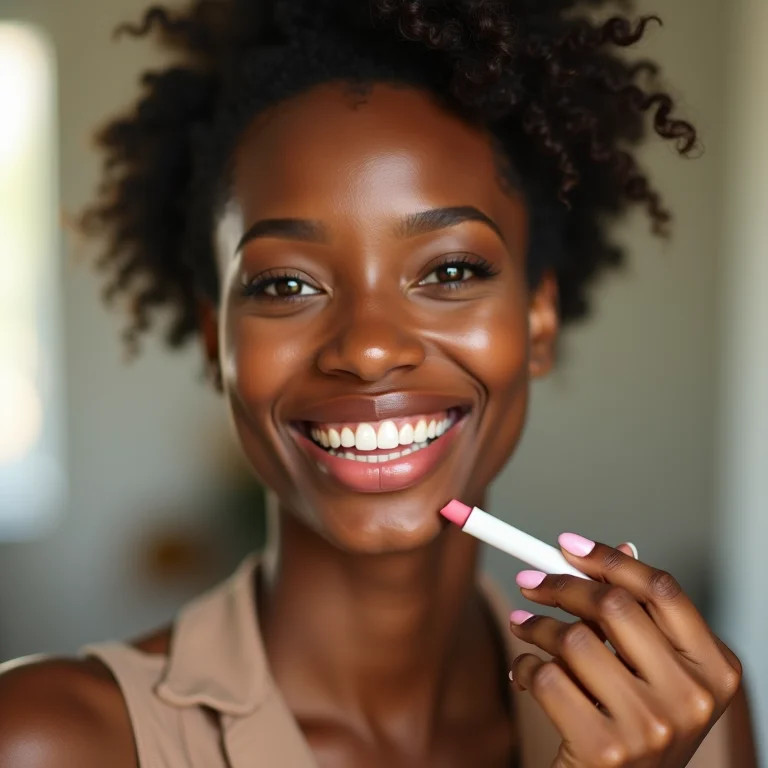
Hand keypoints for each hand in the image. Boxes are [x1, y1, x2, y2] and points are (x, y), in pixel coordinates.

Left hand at [508, 535, 741, 766]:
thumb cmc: (637, 727)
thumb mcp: (654, 673)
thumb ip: (641, 616)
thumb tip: (623, 547)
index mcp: (715, 669)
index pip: (661, 589)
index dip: (609, 559)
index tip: (566, 544)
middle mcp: (693, 698)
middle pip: (613, 605)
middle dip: (560, 585)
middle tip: (530, 583)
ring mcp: (651, 726)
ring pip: (572, 640)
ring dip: (535, 628)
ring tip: (524, 628)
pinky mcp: (605, 748)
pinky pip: (546, 678)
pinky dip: (525, 667)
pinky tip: (527, 674)